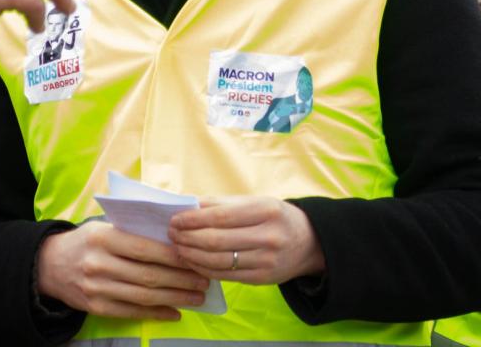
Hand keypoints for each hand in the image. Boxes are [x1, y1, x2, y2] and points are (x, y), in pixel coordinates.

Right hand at [36, 221, 208, 320]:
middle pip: (147, 275)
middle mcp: (98, 263)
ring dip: (175, 298)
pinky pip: (132, 311)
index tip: (194, 257)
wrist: (51, 264)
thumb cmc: (86, 240)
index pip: (143, 248)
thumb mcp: (103, 225)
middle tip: (203, 280)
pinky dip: (157, 313)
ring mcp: (97, 287)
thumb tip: (173, 238)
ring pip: (143, 296)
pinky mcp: (96, 307)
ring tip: (196, 296)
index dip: (171, 255)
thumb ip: (132, 230)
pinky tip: (175, 311)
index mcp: (102, 237)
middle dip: (180, 279)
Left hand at [168, 197, 324, 283]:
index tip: (174, 219)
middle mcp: (267, 237)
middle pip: (216, 241)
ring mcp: (266, 261)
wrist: (309, 242)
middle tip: (171, 233)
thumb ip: (221, 203)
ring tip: (178, 247)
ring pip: (219, 261)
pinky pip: (226, 276)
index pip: (219, 217)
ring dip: (192, 255)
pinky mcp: (262, 279)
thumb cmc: (273, 216)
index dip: (192, 220)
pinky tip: (192, 261)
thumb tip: (187, 204)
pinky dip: (204, 269)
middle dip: (188, 238)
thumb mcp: (254, 201)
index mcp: (264, 210)